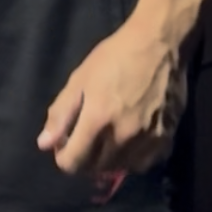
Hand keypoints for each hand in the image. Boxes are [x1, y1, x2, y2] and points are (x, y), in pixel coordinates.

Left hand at [38, 24, 185, 186]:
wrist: (159, 42)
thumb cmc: (115, 56)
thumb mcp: (80, 78)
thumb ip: (61, 113)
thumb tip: (45, 144)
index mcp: (98, 120)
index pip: (74, 162)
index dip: (64, 158)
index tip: (66, 146)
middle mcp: (123, 136)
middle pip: (97, 169)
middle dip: (86, 159)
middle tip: (86, 140)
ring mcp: (147, 139)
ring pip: (121, 168)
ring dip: (109, 161)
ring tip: (108, 141)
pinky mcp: (167, 137)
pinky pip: (146, 163)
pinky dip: (135, 159)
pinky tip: (131, 143)